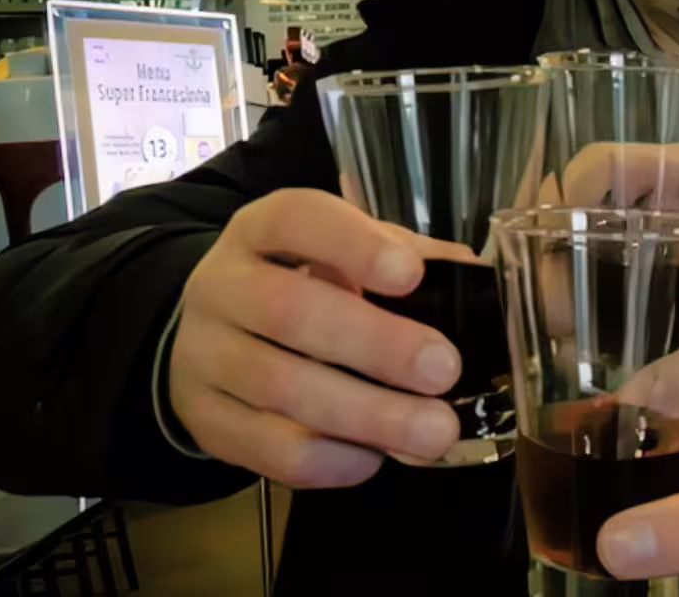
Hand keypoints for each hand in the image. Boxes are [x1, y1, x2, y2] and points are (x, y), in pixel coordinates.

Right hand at [169, 189, 470, 486]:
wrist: (218, 337)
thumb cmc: (304, 287)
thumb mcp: (346, 255)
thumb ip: (404, 258)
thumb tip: (476, 279)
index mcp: (262, 229)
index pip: (297, 220)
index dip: (354, 246)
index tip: (411, 276)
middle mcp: (221, 285)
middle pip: (289, 312)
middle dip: (376, 345)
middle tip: (443, 370)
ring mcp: (202, 354)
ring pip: (278, 388)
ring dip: (366, 415)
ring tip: (433, 432)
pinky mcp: (204, 418)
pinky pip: (264, 447)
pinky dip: (328, 459)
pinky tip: (375, 457)